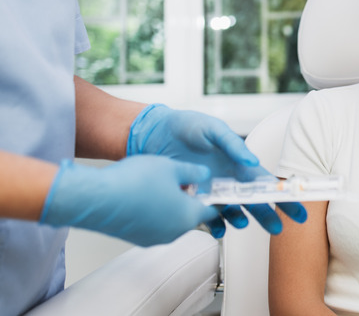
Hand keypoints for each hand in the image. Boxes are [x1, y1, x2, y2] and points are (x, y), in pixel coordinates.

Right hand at [39, 156, 217, 246]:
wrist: (97, 198)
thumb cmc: (133, 182)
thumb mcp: (172, 167)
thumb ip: (194, 172)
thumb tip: (204, 175)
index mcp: (188, 216)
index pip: (213, 210)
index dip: (216, 198)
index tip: (216, 190)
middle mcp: (174, 232)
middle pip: (191, 216)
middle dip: (190, 199)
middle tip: (184, 182)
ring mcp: (154, 238)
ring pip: (172, 221)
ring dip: (171, 206)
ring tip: (159, 185)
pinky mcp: (137, 238)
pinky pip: (153, 225)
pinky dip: (154, 213)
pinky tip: (143, 195)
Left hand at [126, 104, 306, 234]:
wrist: (155, 133)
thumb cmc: (187, 126)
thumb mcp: (213, 129)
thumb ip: (233, 144)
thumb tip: (252, 160)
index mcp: (240, 164)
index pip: (267, 184)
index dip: (283, 197)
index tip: (297, 210)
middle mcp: (230, 180)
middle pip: (255, 203)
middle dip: (268, 216)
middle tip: (277, 229)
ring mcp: (213, 192)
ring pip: (234, 213)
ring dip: (240, 220)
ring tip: (241, 223)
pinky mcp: (195, 199)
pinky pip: (208, 218)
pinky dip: (215, 226)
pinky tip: (217, 229)